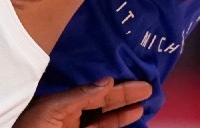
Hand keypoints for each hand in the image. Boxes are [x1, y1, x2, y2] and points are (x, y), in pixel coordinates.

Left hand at [13, 77, 153, 127]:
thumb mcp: (52, 109)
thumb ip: (79, 95)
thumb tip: (107, 80)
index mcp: (59, 103)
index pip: (94, 91)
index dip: (115, 85)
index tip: (135, 75)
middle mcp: (69, 116)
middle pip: (103, 104)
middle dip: (125, 95)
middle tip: (147, 87)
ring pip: (104, 119)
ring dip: (124, 112)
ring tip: (144, 103)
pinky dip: (115, 124)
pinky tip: (130, 117)